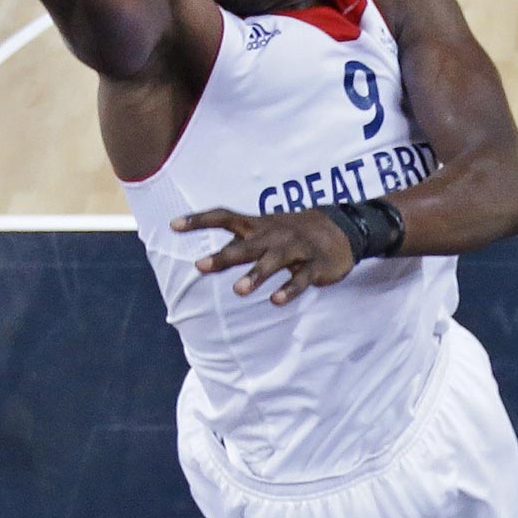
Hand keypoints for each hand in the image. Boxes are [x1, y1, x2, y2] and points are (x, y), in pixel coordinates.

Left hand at [172, 207, 357, 304]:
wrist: (344, 228)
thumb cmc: (294, 231)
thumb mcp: (267, 228)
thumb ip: (241, 238)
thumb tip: (208, 254)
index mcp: (259, 225)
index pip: (224, 216)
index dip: (198, 220)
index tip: (173, 225)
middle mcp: (274, 235)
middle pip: (246, 245)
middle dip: (223, 256)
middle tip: (199, 266)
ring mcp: (295, 249)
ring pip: (273, 262)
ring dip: (256, 275)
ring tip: (238, 290)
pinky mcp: (314, 266)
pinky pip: (300, 278)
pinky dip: (289, 289)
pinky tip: (276, 301)